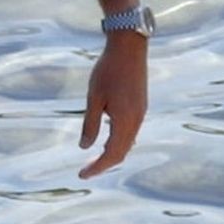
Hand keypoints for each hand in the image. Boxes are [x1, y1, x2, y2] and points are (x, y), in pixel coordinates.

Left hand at [78, 34, 147, 177]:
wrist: (129, 48)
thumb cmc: (108, 71)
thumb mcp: (94, 98)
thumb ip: (90, 124)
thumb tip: (84, 148)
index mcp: (126, 120)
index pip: (112, 154)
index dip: (98, 167)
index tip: (82, 175)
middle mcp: (137, 120)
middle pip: (122, 151)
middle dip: (104, 163)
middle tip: (85, 171)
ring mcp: (141, 113)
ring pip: (128, 142)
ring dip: (112, 153)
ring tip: (94, 159)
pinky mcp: (140, 105)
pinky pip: (131, 131)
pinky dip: (118, 141)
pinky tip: (107, 140)